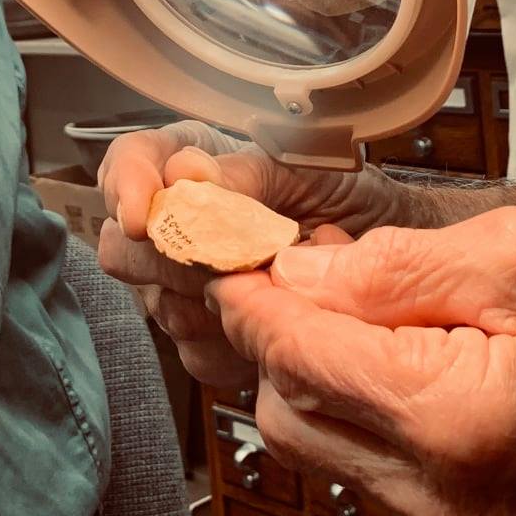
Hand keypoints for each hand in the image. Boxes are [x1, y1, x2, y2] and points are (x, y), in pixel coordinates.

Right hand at [96, 120, 418, 385]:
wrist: (390, 255)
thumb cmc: (348, 196)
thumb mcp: (306, 167)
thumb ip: (245, 173)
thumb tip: (194, 180)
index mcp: (193, 165)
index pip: (130, 162)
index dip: (127, 186)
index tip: (143, 213)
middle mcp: (178, 225)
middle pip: (125, 247)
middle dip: (172, 260)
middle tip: (225, 260)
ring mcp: (185, 286)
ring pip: (159, 306)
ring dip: (214, 304)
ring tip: (272, 283)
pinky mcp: (206, 338)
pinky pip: (194, 353)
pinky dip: (235, 343)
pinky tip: (272, 321)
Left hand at [208, 207, 515, 515]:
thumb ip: (394, 267)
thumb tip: (299, 275)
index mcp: (450, 419)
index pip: (291, 353)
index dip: (249, 294)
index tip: (231, 254)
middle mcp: (441, 502)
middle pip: (286, 412)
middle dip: (282, 337)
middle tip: (314, 274)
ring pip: (325, 450)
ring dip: (327, 380)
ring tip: (385, 318)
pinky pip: (378, 481)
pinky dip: (374, 422)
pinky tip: (422, 372)